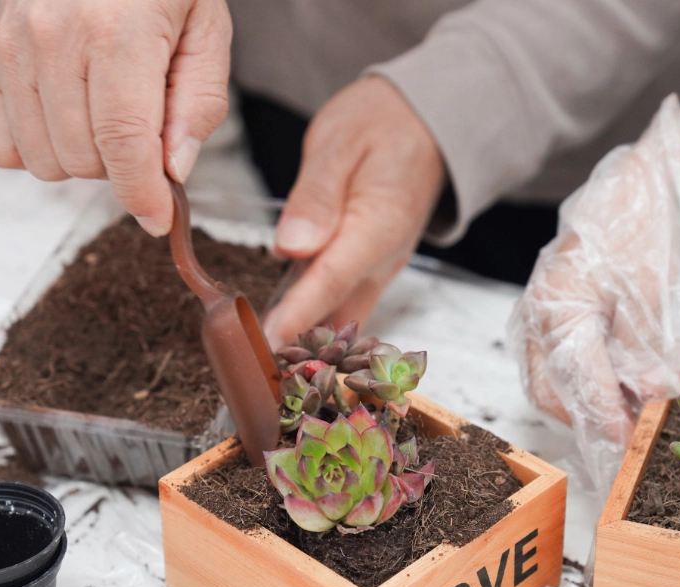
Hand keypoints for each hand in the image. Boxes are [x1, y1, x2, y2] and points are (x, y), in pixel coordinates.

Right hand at [0, 0, 231, 235]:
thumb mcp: (208, 30)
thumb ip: (197, 103)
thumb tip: (173, 171)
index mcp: (117, 34)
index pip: (124, 145)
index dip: (143, 195)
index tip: (159, 219)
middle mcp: (54, 39)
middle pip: (83, 159)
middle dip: (123, 168)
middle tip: (146, 133)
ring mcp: (14, 46)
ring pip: (42, 160)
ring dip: (83, 160)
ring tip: (109, 119)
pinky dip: (36, 149)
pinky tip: (68, 123)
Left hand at [262, 77, 445, 347]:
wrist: (426, 124)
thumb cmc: (382, 125)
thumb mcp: (342, 141)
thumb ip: (317, 194)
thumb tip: (292, 245)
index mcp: (378, 225)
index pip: (331, 279)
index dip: (297, 314)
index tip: (266, 340)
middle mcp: (382, 259)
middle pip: (336, 314)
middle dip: (297, 346)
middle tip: (253, 369)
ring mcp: (378, 269)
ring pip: (341, 320)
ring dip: (305, 344)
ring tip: (260, 363)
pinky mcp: (368, 271)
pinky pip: (341, 308)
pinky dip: (314, 326)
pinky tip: (281, 337)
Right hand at [510, 95, 679, 495]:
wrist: (655, 181)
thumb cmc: (651, 226)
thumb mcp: (653, 292)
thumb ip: (644, 348)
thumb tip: (649, 398)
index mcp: (556, 305)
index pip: (573, 379)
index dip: (604, 415)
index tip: (632, 441)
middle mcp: (539, 313)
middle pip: (551, 388)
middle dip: (592, 416)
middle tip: (635, 435)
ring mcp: (544, 314)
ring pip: (555, 379)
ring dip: (593, 401)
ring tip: (637, 413)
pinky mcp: (560, 313)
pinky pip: (566, 361)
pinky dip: (594, 380)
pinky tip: (627, 385)